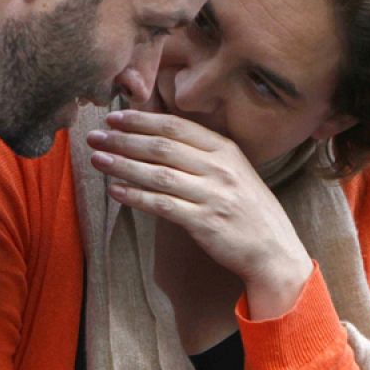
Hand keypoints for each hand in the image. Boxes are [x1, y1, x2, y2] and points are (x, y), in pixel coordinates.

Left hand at [86, 109, 311, 315]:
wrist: (275, 251)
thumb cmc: (249, 210)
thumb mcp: (235, 171)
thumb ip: (203, 155)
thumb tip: (158, 139)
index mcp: (226, 149)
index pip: (177, 126)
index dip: (142, 120)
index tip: (114, 118)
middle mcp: (220, 168)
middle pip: (162, 147)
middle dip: (124, 139)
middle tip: (95, 136)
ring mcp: (213, 195)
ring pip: (158, 174)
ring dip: (123, 165)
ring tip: (97, 160)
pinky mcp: (205, 222)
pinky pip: (162, 205)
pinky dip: (136, 197)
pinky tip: (115, 191)